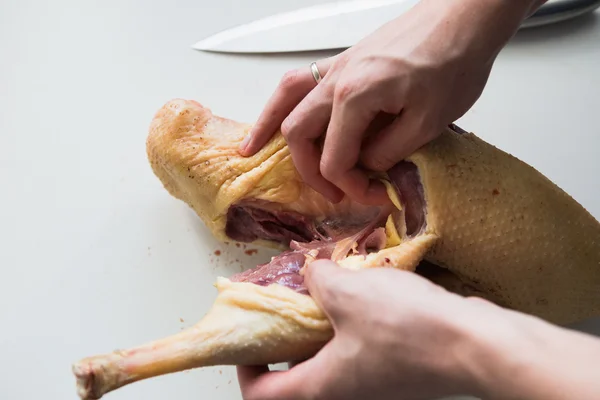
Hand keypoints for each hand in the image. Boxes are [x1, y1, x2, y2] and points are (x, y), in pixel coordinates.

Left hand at [237, 260, 492, 399]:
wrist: (478, 344)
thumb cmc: (408, 328)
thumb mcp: (347, 292)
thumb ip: (317, 278)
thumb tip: (312, 270)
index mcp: (323, 388)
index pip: (263, 395)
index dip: (246, 369)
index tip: (249, 340)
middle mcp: (347, 393)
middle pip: (298, 373)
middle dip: (288, 336)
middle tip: (288, 304)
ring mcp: (376, 384)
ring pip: (333, 356)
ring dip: (325, 323)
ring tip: (329, 287)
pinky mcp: (399, 369)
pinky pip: (362, 347)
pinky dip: (354, 322)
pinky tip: (366, 290)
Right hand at [239, 0, 536, 204]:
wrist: (463, 17)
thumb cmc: (454, 62)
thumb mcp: (430, 121)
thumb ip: (390, 151)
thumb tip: (366, 166)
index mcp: (356, 97)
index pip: (335, 157)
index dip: (351, 185)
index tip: (372, 195)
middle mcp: (335, 81)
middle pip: (298, 133)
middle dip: (310, 171)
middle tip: (332, 192)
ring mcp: (335, 67)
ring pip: (286, 102)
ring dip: (269, 129)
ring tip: (251, 151)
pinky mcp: (343, 61)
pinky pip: (299, 84)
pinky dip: (282, 103)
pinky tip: (278, 116)